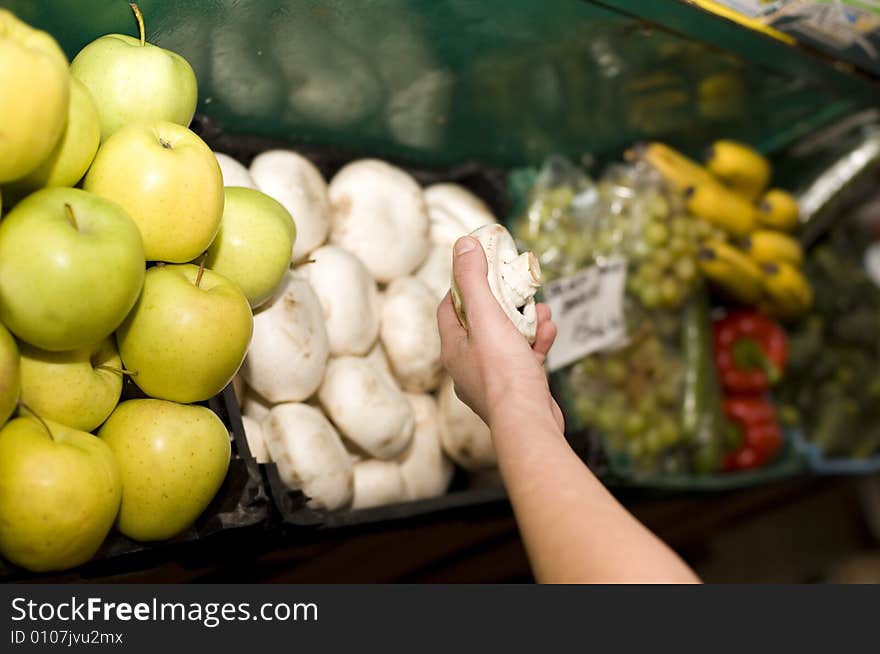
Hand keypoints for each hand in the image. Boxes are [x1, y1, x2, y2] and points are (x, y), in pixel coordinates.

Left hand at [437, 236, 562, 431]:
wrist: (528, 423)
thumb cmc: (503, 372)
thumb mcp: (487, 317)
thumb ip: (474, 280)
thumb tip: (463, 245)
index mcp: (453, 348)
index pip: (449, 307)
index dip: (464, 285)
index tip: (483, 269)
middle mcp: (467, 365)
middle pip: (482, 322)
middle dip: (505, 302)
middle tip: (521, 287)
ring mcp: (492, 380)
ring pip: (507, 339)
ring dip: (525, 321)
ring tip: (541, 310)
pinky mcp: (516, 389)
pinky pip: (524, 358)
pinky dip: (536, 342)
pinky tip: (549, 331)